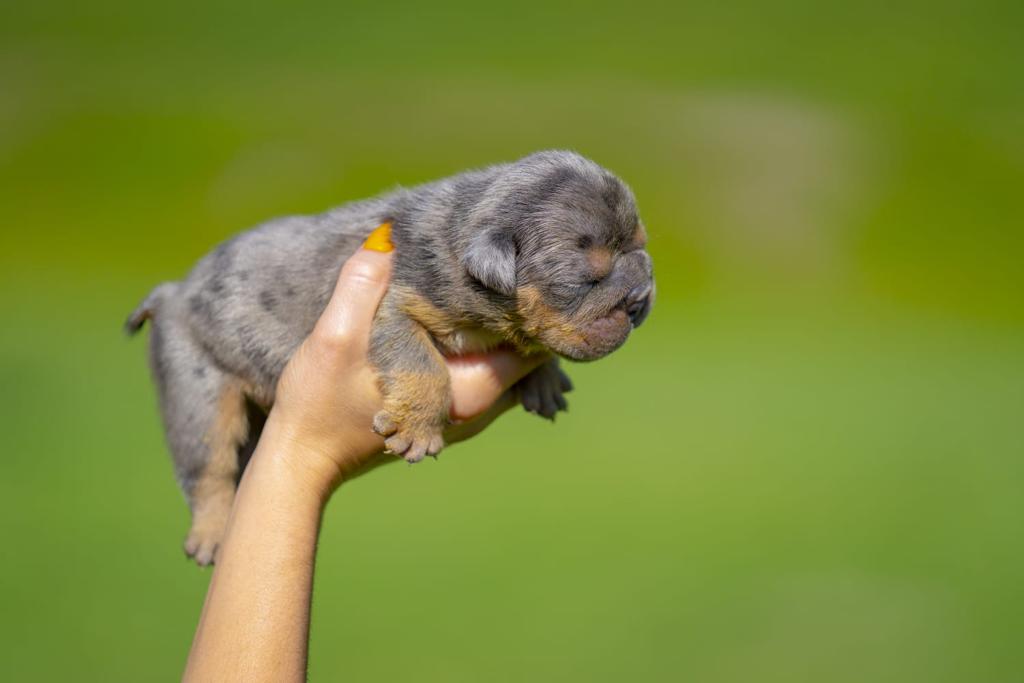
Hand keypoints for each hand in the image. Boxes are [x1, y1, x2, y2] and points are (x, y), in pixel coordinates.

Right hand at [264, 228, 544, 495]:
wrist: (301, 458)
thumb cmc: (317, 407)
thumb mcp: (335, 339)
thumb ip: (364, 288)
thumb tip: (389, 236)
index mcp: (468, 393)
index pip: (533, 347)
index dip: (531, 304)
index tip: (518, 265)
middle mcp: (476, 407)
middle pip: (525, 351)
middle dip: (516, 308)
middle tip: (503, 259)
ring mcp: (462, 409)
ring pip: (504, 358)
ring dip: (497, 320)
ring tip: (484, 276)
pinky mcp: (445, 405)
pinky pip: (480, 364)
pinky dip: (478, 336)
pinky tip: (458, 308)